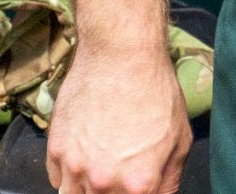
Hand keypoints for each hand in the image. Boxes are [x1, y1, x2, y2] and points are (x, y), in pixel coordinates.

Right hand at [46, 43, 192, 193]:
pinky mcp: (56, 149)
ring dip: (85, 191)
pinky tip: (83, 159)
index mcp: (138, 184)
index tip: (138, 187)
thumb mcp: (179, 138)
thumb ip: (169, 179)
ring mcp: (75, 166)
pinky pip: (57, 179)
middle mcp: (103, 181)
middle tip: (119, 178)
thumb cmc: (155, 91)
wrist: (121, 55)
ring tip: (99, 175)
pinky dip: (68, 176)